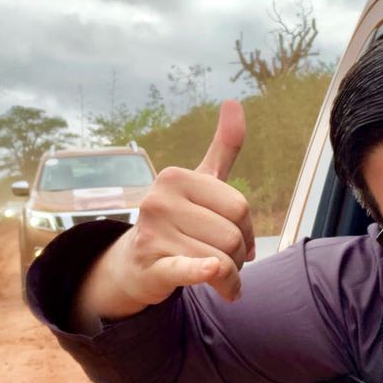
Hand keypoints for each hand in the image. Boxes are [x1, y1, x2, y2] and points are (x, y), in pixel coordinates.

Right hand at [75, 100, 255, 327]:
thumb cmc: (177, 220)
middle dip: (237, 257)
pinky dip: (202, 271)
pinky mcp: (151, 266)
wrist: (136, 264)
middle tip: (223, 261)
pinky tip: (212, 272)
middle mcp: (159, 200)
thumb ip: (223, 147)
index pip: (239, 207)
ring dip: (228, 279)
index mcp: (175, 177)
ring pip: (221, 261)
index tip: (237, 238)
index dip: (247, 230)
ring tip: (216, 279)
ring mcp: (152, 233)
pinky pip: (186, 269)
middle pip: (232, 235)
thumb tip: (234, 102)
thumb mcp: (199, 183)